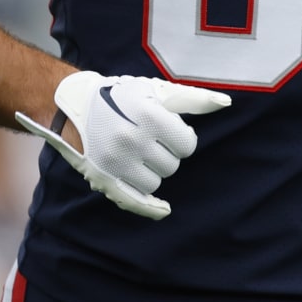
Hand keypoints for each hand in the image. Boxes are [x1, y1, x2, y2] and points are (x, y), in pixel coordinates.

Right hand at [15, 71, 230, 219]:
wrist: (75, 105)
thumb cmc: (122, 96)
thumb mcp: (156, 91)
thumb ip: (193, 98)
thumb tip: (226, 102)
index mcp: (148, 116)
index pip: (187, 145)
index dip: (181, 138)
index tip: (168, 130)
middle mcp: (131, 140)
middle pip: (172, 165)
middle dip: (165, 154)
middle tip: (148, 140)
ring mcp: (116, 163)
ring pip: (155, 183)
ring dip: (152, 171)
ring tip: (137, 154)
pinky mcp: (103, 179)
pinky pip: (135, 202)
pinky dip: (151, 209)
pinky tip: (164, 210)